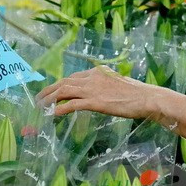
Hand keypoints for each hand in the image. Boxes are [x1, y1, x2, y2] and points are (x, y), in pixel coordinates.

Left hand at [37, 66, 162, 118]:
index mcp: (97, 72)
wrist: (146, 97)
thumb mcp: (116, 83)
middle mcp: (92, 78)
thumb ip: (104, 85)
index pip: (72, 77)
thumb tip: (97, 92)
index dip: (58, 84)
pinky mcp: (96, 102)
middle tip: (38, 99)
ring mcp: (93, 89)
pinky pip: (73, 104)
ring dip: (50, 98)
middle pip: (64, 82)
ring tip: (41, 106)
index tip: (51, 91)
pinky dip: (61, 108)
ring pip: (64, 91)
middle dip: (49, 90)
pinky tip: (54, 113)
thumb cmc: (135, 93)